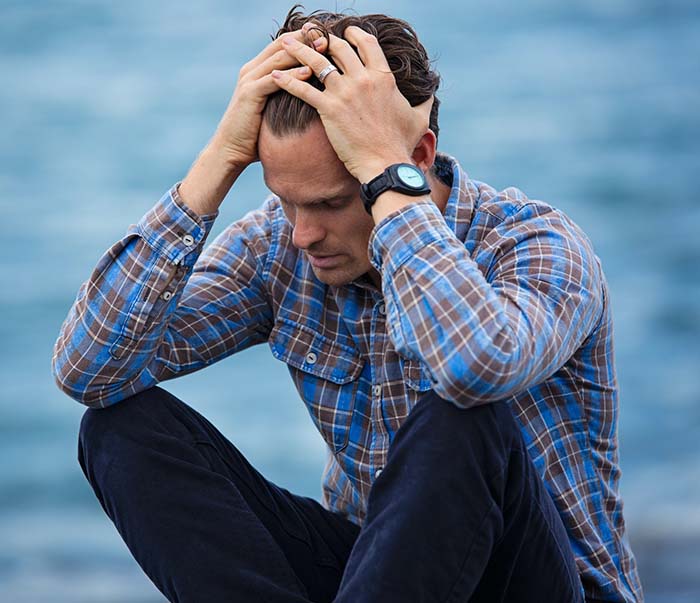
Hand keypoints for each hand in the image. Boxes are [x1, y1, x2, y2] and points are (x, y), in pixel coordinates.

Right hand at [212, 30, 313, 169]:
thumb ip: (286, 95)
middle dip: (305, 39)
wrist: (231, 150)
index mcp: (258, 70)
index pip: (283, 44)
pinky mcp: (249, 94)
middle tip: (328, 36)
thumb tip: (311, 94)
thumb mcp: (273, 108)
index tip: (327, 36)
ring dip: (302, 52)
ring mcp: (249, 80)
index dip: (304, 38)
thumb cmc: (255, 134)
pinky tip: (309, 72)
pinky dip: (292, 75)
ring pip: (279, 58)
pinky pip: (273, 80)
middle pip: (282, 45)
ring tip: (324, 48)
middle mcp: (252, 70)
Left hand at [271, 25, 432, 182]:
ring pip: (317, 62)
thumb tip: (432, 91)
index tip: (343, 33)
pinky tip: (274, 76)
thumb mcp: (418, 119)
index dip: (353, 34)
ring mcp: (345, 93)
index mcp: (383, 77)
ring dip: (298, 50)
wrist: (385, 165)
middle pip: (338, 47)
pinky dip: (287, 81)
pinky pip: (303, 89)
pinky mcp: (329, 109)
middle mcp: (363, 79)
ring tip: (284, 43)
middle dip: (322, 38)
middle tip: (309, 35)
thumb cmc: (401, 145)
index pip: (366, 43)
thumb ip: (424, 101)